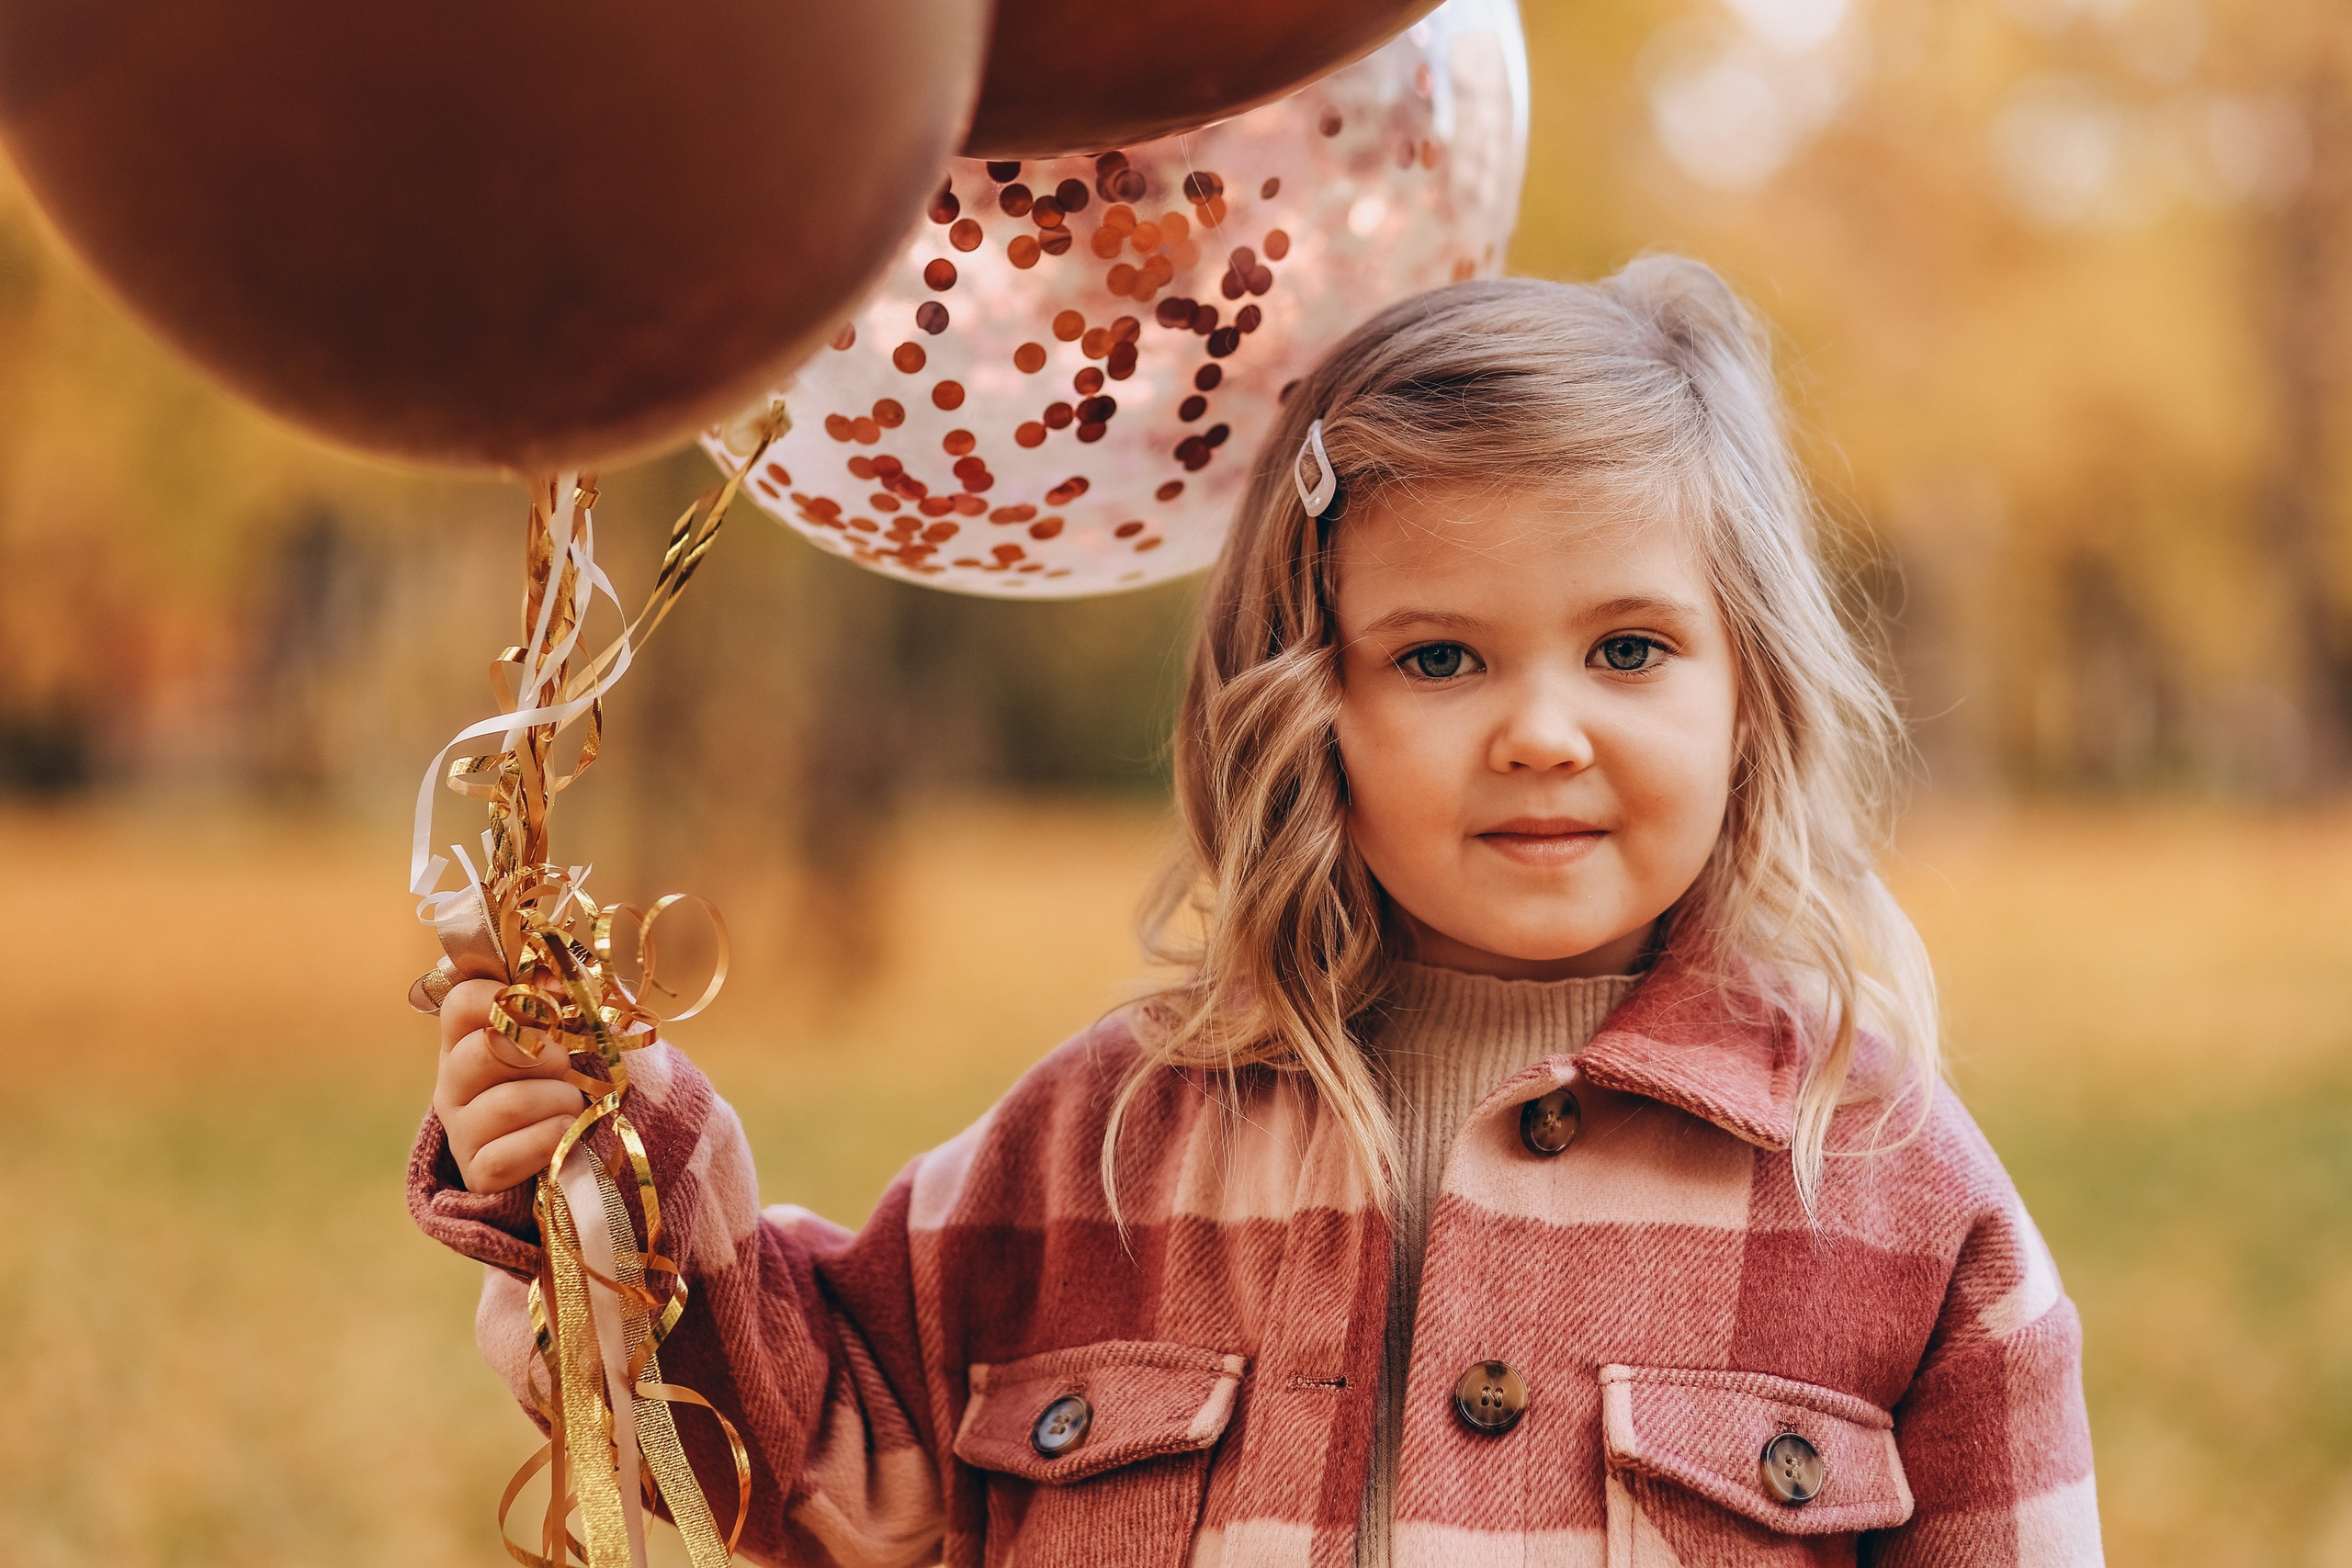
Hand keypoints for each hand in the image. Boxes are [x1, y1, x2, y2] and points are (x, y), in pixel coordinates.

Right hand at [432, 977, 588, 1191]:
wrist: (558, 1152)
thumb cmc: (557, 1082)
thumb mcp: (559, 1036)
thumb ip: (559, 1000)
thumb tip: (564, 975)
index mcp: (466, 1039)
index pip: (461, 1000)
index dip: (508, 995)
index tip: (550, 1005)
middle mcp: (453, 1082)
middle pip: (483, 1051)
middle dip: (540, 1053)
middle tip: (563, 1062)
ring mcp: (461, 1129)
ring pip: (508, 1103)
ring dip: (559, 1099)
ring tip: (572, 1103)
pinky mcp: (478, 1172)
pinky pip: (511, 1155)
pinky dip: (551, 1140)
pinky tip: (565, 1134)